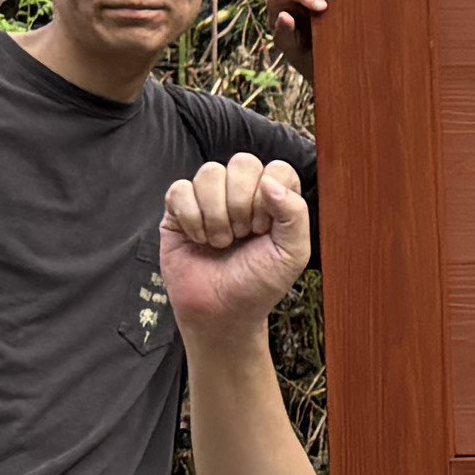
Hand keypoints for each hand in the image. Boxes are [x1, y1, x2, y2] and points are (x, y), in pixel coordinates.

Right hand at [158, 155, 317, 330]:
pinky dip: (191, 218)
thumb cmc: (258, 284)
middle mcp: (241, 191)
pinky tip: (198, 239)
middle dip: (241, 204)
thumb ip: (295, 213)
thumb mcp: (292, 253)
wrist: (222, 312)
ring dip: (216, 215)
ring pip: (210, 173)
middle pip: (242, 162)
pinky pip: (180, 190)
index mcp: (273, 198)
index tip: (263, 229)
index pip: (277, 168)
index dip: (269, 196)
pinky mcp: (179, 208)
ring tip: (220, 242)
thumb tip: (270, 181)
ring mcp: (209, 197)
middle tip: (242, 236)